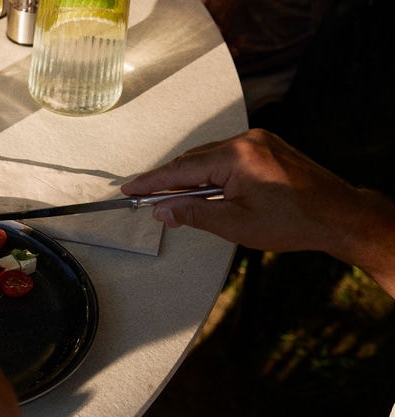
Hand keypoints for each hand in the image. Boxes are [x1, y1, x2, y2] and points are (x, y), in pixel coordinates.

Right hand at [122, 129, 394, 293]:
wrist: (339, 216)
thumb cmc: (293, 222)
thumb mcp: (235, 224)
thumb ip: (193, 214)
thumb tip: (162, 210)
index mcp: (236, 157)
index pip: (181, 169)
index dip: (151, 181)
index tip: (128, 188)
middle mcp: (247, 141)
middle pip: (193, 159)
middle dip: (168, 179)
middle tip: (143, 197)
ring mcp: (259, 141)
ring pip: (210, 156)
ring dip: (189, 176)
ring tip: (170, 198)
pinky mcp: (268, 147)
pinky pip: (227, 155)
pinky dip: (210, 171)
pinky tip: (203, 188)